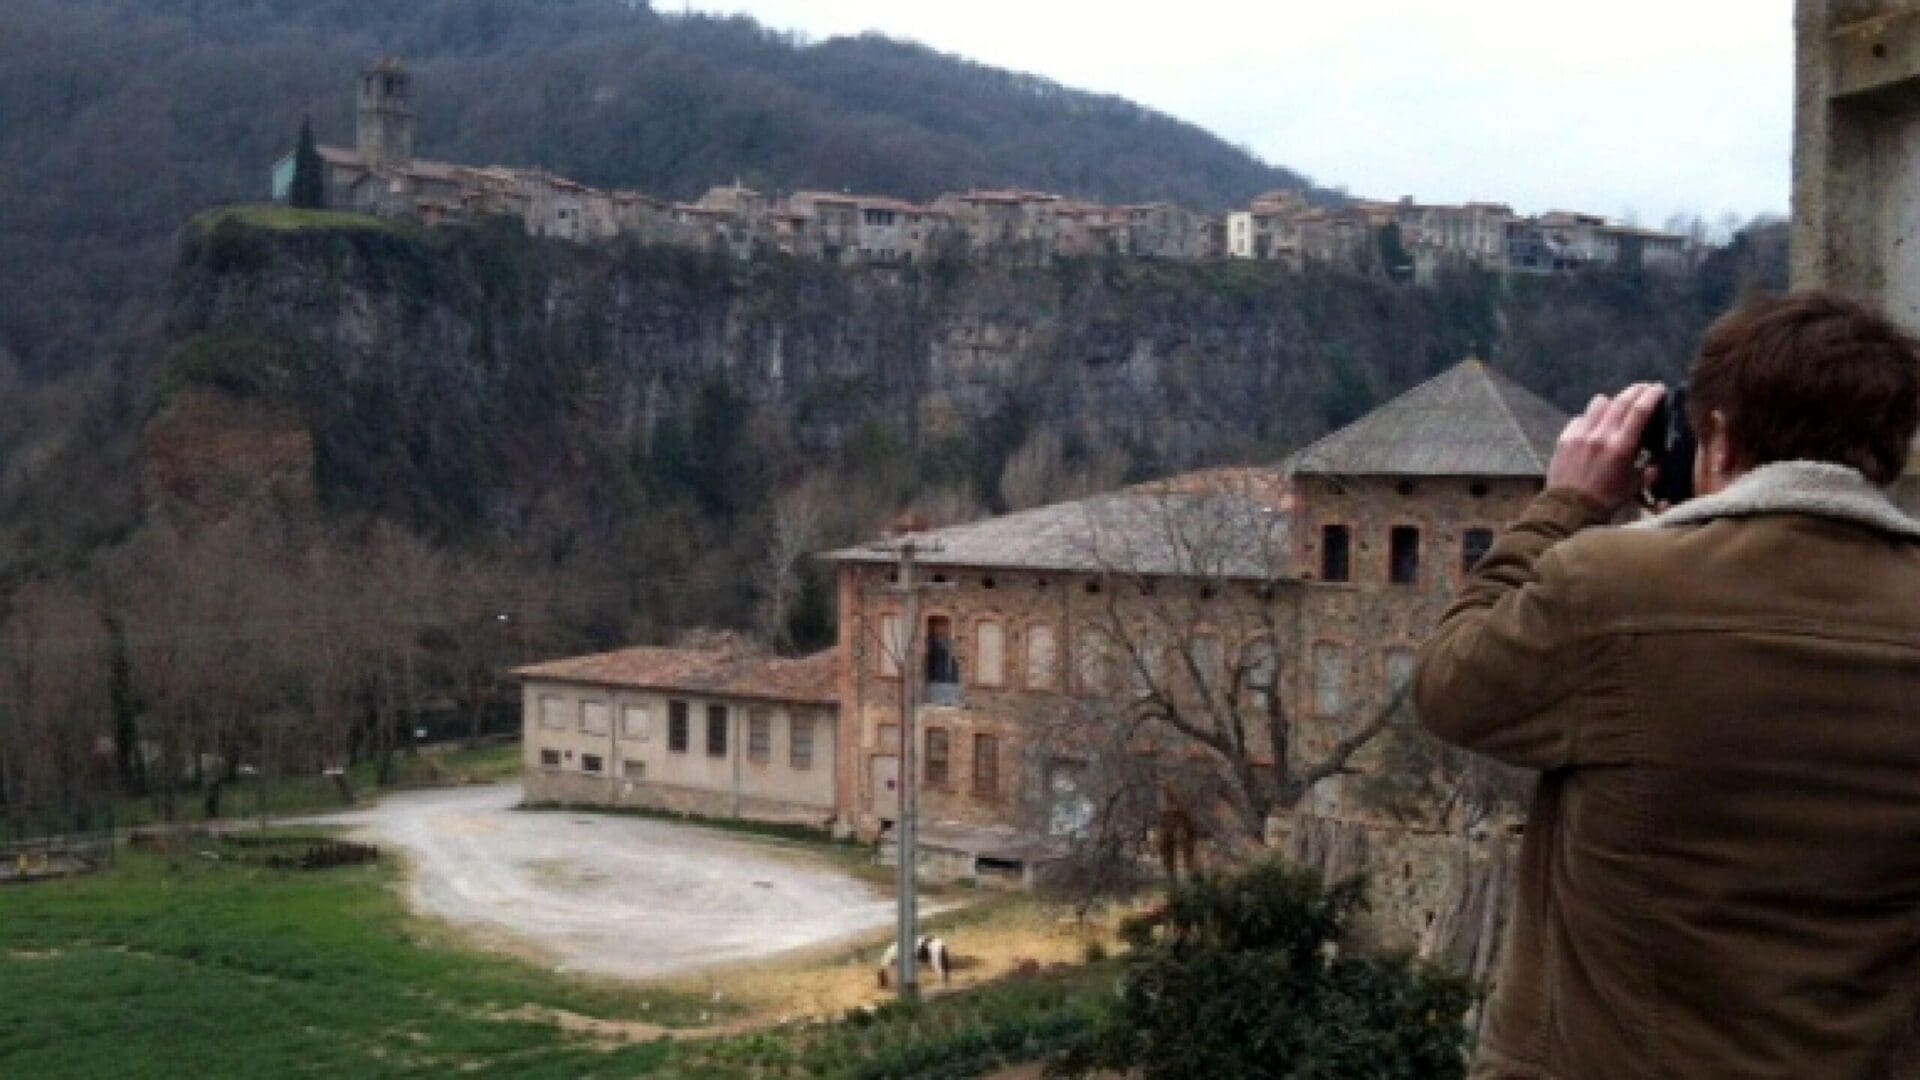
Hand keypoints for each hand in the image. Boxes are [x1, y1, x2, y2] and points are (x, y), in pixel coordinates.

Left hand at [1546, 383, 1665, 513]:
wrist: (1569, 508)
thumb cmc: (1606, 498)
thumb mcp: (1635, 486)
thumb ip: (1650, 470)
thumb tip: (1659, 460)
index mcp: (1621, 447)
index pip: (1639, 411)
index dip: (1651, 395)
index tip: (1659, 388)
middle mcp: (1600, 435)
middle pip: (1621, 401)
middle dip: (1636, 390)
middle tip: (1645, 388)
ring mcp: (1580, 434)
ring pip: (1599, 403)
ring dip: (1612, 401)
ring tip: (1618, 407)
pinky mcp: (1565, 437)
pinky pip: (1580, 417)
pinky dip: (1591, 418)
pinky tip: (1594, 426)